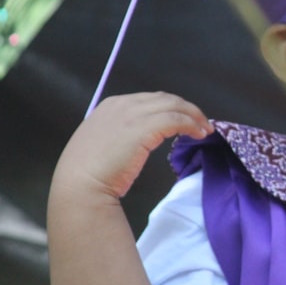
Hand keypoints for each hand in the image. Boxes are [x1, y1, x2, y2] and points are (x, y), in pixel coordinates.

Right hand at [52, 92, 211, 199]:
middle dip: (187, 109)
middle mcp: (123, 105)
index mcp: (111, 106)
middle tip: (202, 123)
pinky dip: (191, 124)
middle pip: (165, 98)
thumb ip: (120, 132)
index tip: (184, 119)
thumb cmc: (89, 173)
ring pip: (174, 105)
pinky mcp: (144, 128)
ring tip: (205, 129)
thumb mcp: (102, 142)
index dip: (171, 107)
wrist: (80, 186)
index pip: (150, 99)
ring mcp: (133, 115)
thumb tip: (140, 137)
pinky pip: (176, 120)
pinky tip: (198, 134)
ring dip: (194, 116)